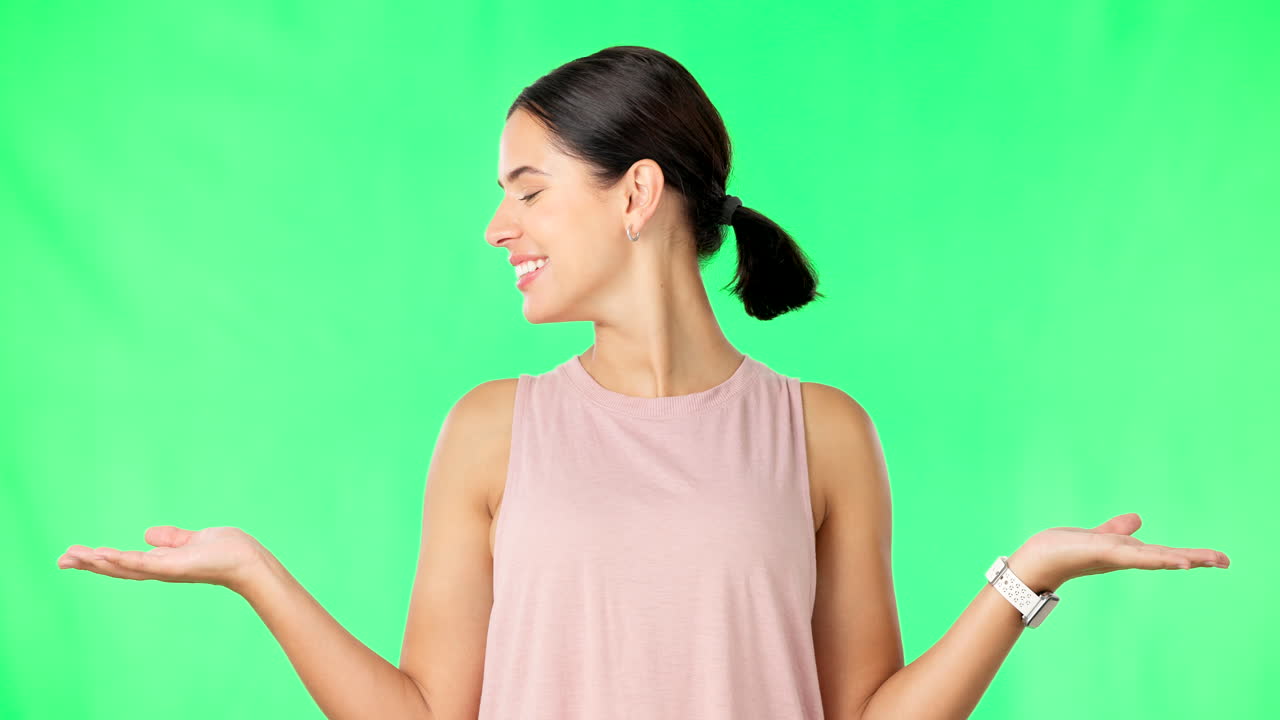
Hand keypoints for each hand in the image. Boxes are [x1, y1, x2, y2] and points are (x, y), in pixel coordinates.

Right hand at [57, 526, 266, 593]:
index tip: (74, 555)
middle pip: (117, 569)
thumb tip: (148, 533)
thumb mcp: (192, 539)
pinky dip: (121, 559)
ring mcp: (165, 570)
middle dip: (89, 565)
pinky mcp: (173, 567)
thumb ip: (171, 538)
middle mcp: (159, 570)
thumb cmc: (226, 551)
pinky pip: (142, 563)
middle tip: (61, 560)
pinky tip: (102, 555)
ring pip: (124, 567)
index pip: (124, 562)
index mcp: (162, 562)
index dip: (99, 560)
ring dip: (98, 562)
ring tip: (72, 557)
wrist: (248, 561)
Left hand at [1009, 512, 1230, 591]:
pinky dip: (1154, 557)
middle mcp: (1122, 557)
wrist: (1035, 562)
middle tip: (1226, 561)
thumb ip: (1116, 529)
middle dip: (1195, 558)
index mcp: (1125, 552)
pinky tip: (1173, 561)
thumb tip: (1138, 519)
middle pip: (1164, 557)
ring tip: (1204, 561)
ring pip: (1152, 557)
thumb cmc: (1062, 551)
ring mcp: (1113, 556)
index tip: (1218, 558)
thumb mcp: (1096, 535)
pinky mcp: (1100, 552)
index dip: (1189, 555)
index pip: (1162, 553)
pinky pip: (1131, 555)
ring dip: (1179, 558)